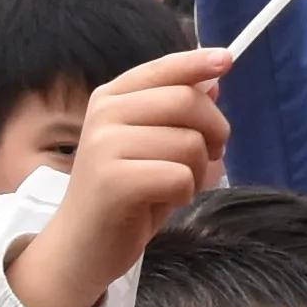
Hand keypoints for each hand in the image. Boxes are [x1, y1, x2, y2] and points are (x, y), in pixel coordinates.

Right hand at [9, 46, 234, 306]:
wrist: (80, 248)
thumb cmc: (124, 196)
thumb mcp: (152, 146)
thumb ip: (176, 114)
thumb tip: (212, 81)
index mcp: (111, 98)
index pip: (164, 68)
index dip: (198, 63)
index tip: (226, 59)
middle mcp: (104, 113)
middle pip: (187, 101)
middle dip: (214, 131)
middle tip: (209, 156)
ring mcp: (105, 144)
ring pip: (190, 142)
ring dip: (196, 171)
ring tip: (171, 187)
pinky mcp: (114, 180)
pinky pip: (180, 176)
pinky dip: (183, 194)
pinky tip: (161, 202)